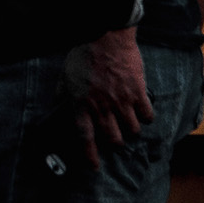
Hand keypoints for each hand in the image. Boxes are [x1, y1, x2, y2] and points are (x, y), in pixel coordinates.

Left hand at [70, 29, 152, 166]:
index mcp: (81, 104)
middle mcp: (101, 107)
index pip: (85, 138)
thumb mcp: (65, 74)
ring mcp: (121, 101)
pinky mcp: (137, 92)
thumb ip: (62, 93)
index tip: (94, 167)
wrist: (105, 35)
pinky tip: (144, 113)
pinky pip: (147, 114)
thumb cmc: (83, 53)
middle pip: (113, 138)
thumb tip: (56, 104)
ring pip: (132, 130)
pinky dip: (146, 117)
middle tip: (117, 139)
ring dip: (131, 130)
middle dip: (115, 142)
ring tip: (131, 125)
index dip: (90, 155)